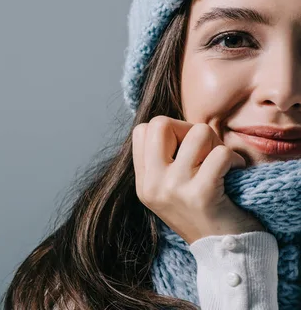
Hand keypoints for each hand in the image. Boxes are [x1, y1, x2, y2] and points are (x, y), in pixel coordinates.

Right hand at [132, 116, 265, 244]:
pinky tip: (235, 172)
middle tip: (203, 150)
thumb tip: (172, 125)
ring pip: (198, 132)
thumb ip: (163, 161)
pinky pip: (220, 153)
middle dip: (188, 128)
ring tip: (221, 162)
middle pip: (161, 123)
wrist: (223, 255)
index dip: (169, 131)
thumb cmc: (203, 215)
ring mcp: (174, 189)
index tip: (185, 150)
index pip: (143, 130)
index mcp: (143, 183)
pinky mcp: (202, 194)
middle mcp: (153, 185)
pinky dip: (234, 159)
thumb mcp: (169, 191)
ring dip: (216, 143)